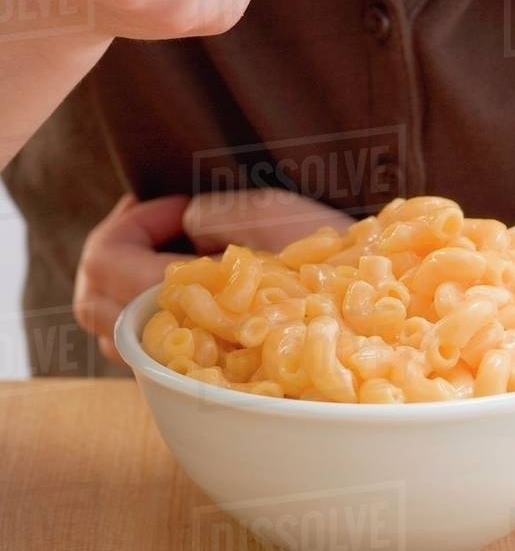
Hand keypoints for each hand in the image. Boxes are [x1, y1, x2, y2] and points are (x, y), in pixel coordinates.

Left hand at [74, 189, 353, 365]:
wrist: (368, 325)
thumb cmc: (327, 269)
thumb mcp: (273, 215)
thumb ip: (210, 215)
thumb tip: (180, 223)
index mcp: (183, 303)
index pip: (108, 262)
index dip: (133, 221)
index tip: (180, 203)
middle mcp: (170, 345)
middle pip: (89, 297)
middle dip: (114, 243)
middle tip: (160, 214)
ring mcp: (179, 365)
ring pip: (103, 325)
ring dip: (123, 272)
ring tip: (168, 240)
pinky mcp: (193, 370)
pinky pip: (134, 339)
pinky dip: (140, 299)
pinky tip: (183, 273)